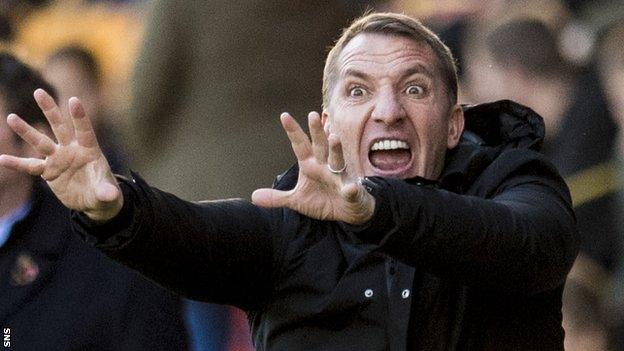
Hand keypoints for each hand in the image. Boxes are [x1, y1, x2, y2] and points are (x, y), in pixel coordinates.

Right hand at [0, 89, 121, 221]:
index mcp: (89, 150)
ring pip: (40, 142)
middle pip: (60, 127)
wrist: (93, 200)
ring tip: (11, 117)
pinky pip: (30, 166)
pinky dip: (17, 164)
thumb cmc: (104, 191)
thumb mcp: (108, 193)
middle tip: (38, 92)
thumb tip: (111, 195)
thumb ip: (108, 192)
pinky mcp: (48, 171)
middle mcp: (72, 150)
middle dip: (50, 110)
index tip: (74, 100)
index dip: (79, 117)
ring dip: (26, 131)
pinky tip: (2, 159)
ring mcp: (58, 159)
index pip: (84, 131)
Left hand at [252, 112, 374, 224]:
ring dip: (336, 150)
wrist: (347, 211)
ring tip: (333, 137)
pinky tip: (350, 188)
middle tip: (312, 115)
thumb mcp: (297, 200)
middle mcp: (325, 166)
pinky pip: (351, 191)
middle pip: (320, 146)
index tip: (284, 115)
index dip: (293, 131)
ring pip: (337, 161)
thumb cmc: (323, 199)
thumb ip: (277, 197)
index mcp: (310, 165)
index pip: (300, 145)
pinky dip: (351, 190)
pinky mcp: (351, 193)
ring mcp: (339, 178)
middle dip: (316, 132)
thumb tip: (253, 196)